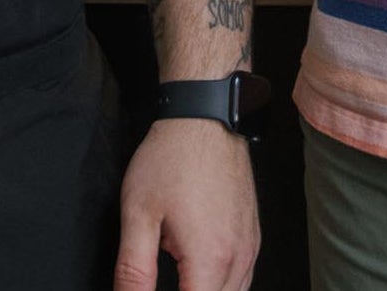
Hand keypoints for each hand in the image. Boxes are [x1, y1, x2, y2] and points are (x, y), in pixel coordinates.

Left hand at [114, 117, 258, 290]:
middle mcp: (238, 258)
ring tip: (178, 279)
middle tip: (160, 281)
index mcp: (210, 259)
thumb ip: (133, 271)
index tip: (148, 290)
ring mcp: (250, 246)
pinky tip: (200, 276)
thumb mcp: (138, 214)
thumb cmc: (172, 156)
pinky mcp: (253, 234)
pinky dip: (222, 287)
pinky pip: (243, 279)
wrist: (204, 115)